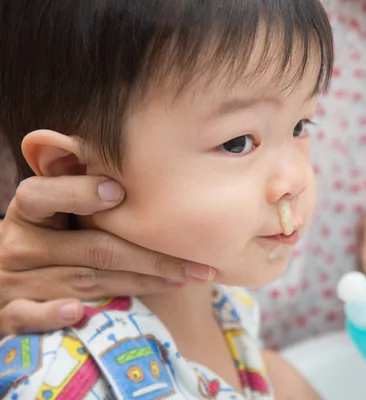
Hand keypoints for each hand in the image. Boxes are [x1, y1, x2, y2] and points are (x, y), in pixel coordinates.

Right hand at [0, 175, 214, 334]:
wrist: (6, 276)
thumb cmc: (47, 236)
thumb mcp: (55, 210)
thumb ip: (80, 191)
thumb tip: (136, 174)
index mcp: (30, 211)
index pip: (43, 195)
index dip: (79, 193)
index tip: (119, 192)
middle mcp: (21, 245)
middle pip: (92, 248)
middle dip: (151, 256)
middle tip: (197, 264)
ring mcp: (15, 282)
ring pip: (83, 282)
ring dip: (139, 284)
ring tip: (183, 282)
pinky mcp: (11, 315)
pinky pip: (29, 317)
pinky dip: (54, 315)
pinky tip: (79, 313)